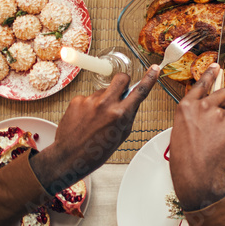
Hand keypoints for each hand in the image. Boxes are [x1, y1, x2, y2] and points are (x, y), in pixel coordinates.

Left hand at [30, 67, 159, 192]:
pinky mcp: (76, 101)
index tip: (154, 69)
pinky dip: (89, 106)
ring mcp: (90, 101)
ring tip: (96, 118)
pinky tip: (85, 119)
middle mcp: (105, 104)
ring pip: (103, 91)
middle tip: (120, 91)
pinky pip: (89, 98)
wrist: (69, 156)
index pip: (139, 92)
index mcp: (120, 115)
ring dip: (103, 100)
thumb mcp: (121, 135)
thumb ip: (128, 115)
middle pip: (121, 79)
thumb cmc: (96, 151)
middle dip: (123, 82)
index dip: (149, 78)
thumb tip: (133, 101)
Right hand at [169, 65, 224, 211]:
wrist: (197, 173)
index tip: (216, 66)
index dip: (210, 74)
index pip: (201, 84)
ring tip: (216, 138)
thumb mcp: (182, 128)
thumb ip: (194, 113)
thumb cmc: (186, 157)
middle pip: (224, 92)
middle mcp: (203, 105)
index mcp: (186, 106)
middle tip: (220, 116)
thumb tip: (207, 108)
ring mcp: (218, 113)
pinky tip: (222, 144)